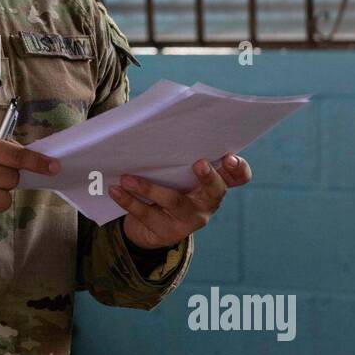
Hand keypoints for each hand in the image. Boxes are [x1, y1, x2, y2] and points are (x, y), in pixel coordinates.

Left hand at [109, 153, 252, 249]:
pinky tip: (115, 189)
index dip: (239, 168)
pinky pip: (147, 214)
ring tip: (127, 178)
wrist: (148, 228)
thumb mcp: (174, 172)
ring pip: (173, 202)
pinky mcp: (167, 232)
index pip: (238, 178)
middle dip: (209, 177)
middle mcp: (206, 204)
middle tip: (199, 163)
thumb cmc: (165, 187)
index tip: (230, 157)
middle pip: (215, 191)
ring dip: (149, 188)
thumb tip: (151, 122)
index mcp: (214, 185)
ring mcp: (188, 220)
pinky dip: (128, 200)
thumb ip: (175, 154)